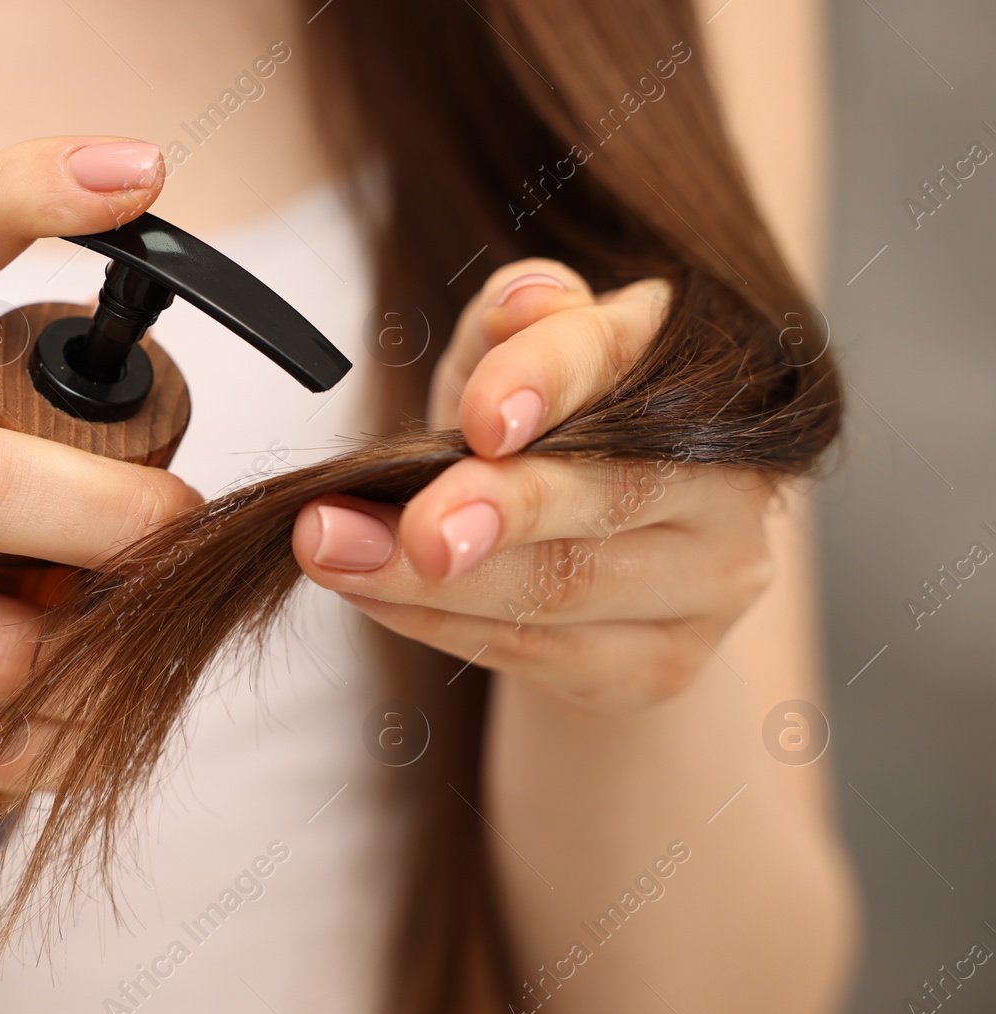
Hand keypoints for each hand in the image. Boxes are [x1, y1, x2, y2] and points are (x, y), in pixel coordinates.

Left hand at [292, 259, 776, 713]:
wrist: (590, 554)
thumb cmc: (542, 434)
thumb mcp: (511, 358)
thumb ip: (512, 323)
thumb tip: (525, 301)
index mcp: (694, 366)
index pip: (623, 359)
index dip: (550, 380)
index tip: (480, 419)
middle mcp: (730, 476)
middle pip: (608, 492)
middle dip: (489, 509)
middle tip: (389, 522)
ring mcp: (709, 579)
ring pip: (563, 586)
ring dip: (428, 578)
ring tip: (331, 549)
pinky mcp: (663, 664)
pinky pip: (540, 651)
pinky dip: (438, 623)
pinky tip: (370, 592)